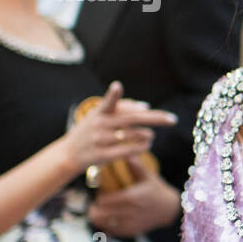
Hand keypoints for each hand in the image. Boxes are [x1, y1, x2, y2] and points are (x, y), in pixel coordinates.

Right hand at [61, 81, 177, 176]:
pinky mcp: (104, 155)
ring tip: (150, 135)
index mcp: (99, 112)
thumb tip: (146, 106)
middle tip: (173, 120)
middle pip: (133, 119)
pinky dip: (143, 147)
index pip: (107, 102)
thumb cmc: (90, 130)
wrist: (69, 154)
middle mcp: (100, 125)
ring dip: (148, 135)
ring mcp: (102, 140)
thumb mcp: (99, 116)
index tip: (117, 86)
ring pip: (135, 136)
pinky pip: (130, 150)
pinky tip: (147, 145)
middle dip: (156, 119)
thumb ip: (121, 108)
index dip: (113, 95)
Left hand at [88, 156, 181, 236]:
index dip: (98, 198)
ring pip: (104, 224)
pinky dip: (106, 227)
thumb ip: (136, 166)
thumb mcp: (149, 177)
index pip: (104, 200)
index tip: (98, 194)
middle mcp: (130, 212)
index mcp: (132, 197)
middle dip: (94, 209)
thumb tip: (127, 153)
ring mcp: (131, 223)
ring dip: (98, 219)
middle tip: (93, 205)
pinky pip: (112, 232)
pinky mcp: (132, 231)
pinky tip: (107, 222)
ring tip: (96, 214)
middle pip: (101, 213)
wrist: (171, 209)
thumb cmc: (157, 190)